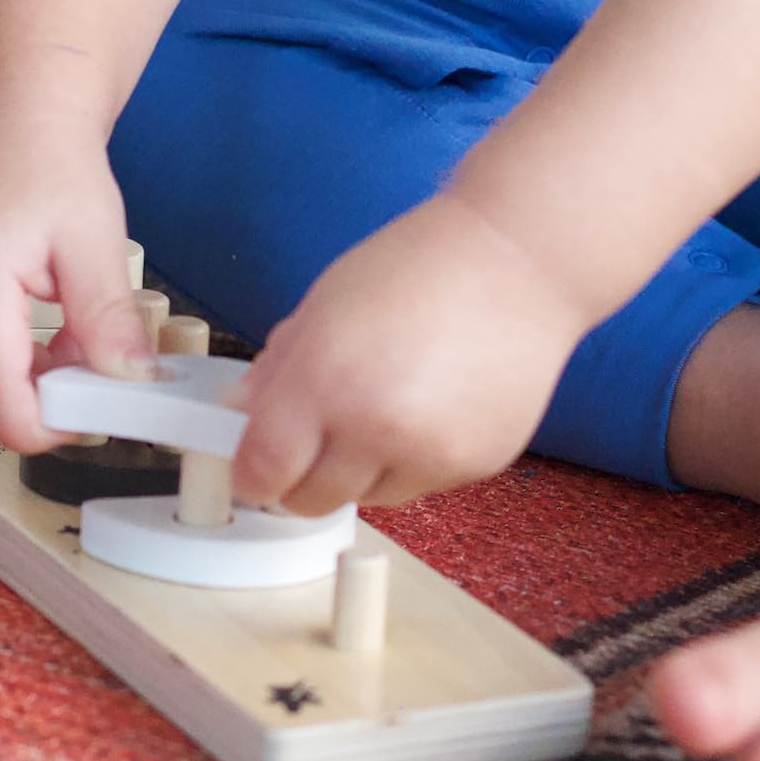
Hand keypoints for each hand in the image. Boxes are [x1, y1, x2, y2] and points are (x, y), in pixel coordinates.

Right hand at [0, 110, 151, 454]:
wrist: (12, 114)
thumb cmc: (51, 161)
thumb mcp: (96, 240)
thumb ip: (109, 321)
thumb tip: (129, 384)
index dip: (50, 423)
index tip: (98, 408)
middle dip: (39, 400)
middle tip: (91, 361)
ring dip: (18, 384)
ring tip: (68, 335)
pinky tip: (37, 329)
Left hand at [232, 191, 588, 515]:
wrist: (519, 260)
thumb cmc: (420, 265)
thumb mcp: (326, 301)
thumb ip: (279, 367)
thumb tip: (240, 414)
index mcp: (325, 378)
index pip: (263, 469)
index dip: (252, 471)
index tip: (254, 464)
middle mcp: (374, 426)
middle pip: (310, 500)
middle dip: (302, 476)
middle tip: (315, 437)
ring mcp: (429, 452)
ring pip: (368, 497)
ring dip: (361, 468)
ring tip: (386, 404)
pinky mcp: (473, 465)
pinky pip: (422, 484)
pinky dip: (415, 458)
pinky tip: (432, 404)